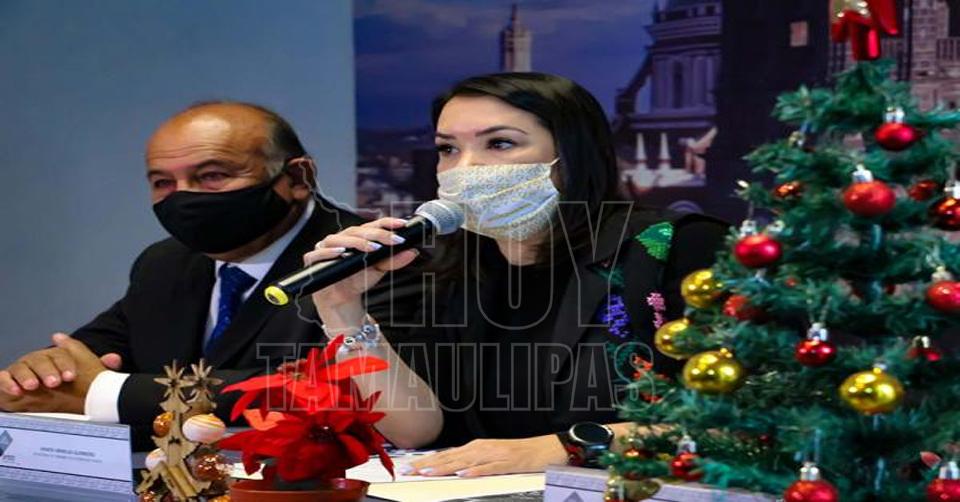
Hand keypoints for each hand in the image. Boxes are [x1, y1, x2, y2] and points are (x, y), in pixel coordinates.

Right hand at [0, 333, 119, 398]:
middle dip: (48, 370)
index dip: (66, 364)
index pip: (61, 355)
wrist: (33, 401)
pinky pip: (2, 378)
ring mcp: (20, 370)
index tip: (71, 377)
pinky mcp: (5, 381)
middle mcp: (37, 361)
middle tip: (54, 383)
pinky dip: (6, 382)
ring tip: (33, 386)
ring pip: (21, 367)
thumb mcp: (80, 379)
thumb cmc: (60, 388)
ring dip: (27, 375)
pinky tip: (16, 390)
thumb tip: (115, 358)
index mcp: (55, 357)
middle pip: (41, 359)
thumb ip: (97, 368)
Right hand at [305, 218, 418, 322]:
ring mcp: (324, 248)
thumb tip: (413, 251)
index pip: (371, 225)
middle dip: (376, 235)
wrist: (342, 302)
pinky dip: (329, 252)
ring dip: (355, 242)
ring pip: (338, 238)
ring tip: (371, 248)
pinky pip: (317, 254)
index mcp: (355, 237)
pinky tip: (342, 252)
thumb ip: (393, 260)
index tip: (402, 225)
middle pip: (356, 231)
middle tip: (392, 240)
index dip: (386, 223)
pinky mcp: (313, 261)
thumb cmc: (358, 281)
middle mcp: (340, 239)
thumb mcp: (379, 270)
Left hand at [403, 435, 567, 477]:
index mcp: (476, 447)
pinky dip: (476, 471)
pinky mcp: (508, 463)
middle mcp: (482, 448)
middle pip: (450, 457)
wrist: (547, 447)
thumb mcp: (491, 456)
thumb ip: (472, 461)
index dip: (426, 461)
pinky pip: (490, 468)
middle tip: (409, 470)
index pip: (446, 454)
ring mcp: (495, 455)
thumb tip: (452, 467)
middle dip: (428, 464)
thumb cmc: (520, 453)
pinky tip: (464, 475)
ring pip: (465, 462)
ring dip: (446, 467)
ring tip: (428, 472)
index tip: (409, 466)